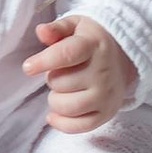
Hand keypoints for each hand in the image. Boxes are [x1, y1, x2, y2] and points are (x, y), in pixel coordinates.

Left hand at [22, 12, 133, 133]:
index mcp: (93, 45)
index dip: (44, 62)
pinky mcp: (107, 112)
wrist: (124, 56)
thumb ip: (56, 28)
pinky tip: (53, 115)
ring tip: (62, 89)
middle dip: (52, 78)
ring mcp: (107, 94)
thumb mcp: (75, 26)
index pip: (66, 55)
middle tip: (61, 71)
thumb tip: (41, 31)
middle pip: (61, 83)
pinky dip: (62, 123)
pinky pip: (80, 126)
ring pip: (67, 106)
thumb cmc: (90, 40)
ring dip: (55, 99)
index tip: (27, 67)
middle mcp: (103, 72)